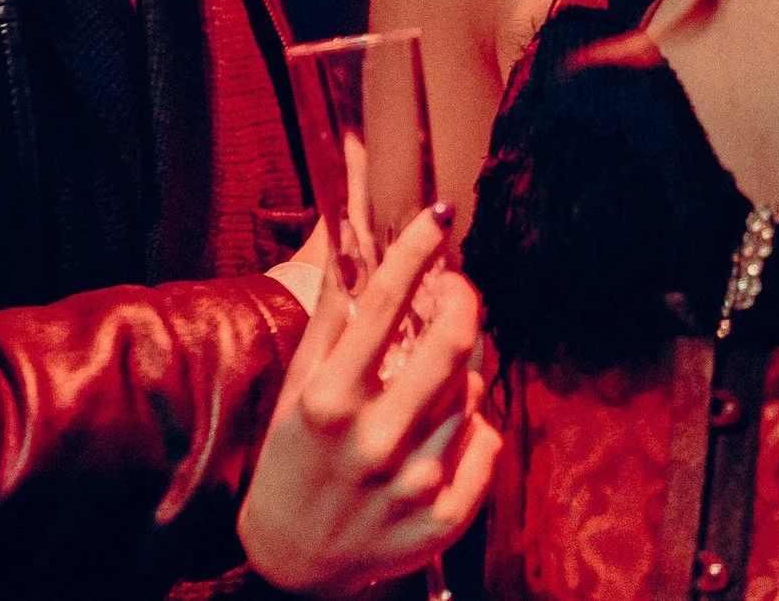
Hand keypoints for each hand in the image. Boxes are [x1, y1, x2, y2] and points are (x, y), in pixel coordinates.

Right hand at [238, 205, 499, 595]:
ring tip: (433, 377)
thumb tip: (352, 242)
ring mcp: (414, 483)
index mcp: (328, 401)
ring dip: (462, 370)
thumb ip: (331, 319)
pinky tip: (445, 429)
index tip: (438, 216)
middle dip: (464, 300)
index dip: (416, 251)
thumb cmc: (292, 460)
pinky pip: (486, 442)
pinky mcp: (444, 518)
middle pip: (451, 344)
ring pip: (472, 392)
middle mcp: (373, 441)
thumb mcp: (297, 387)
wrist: (295, 561)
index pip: (382, 305)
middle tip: (457, 287)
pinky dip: (473, 427)